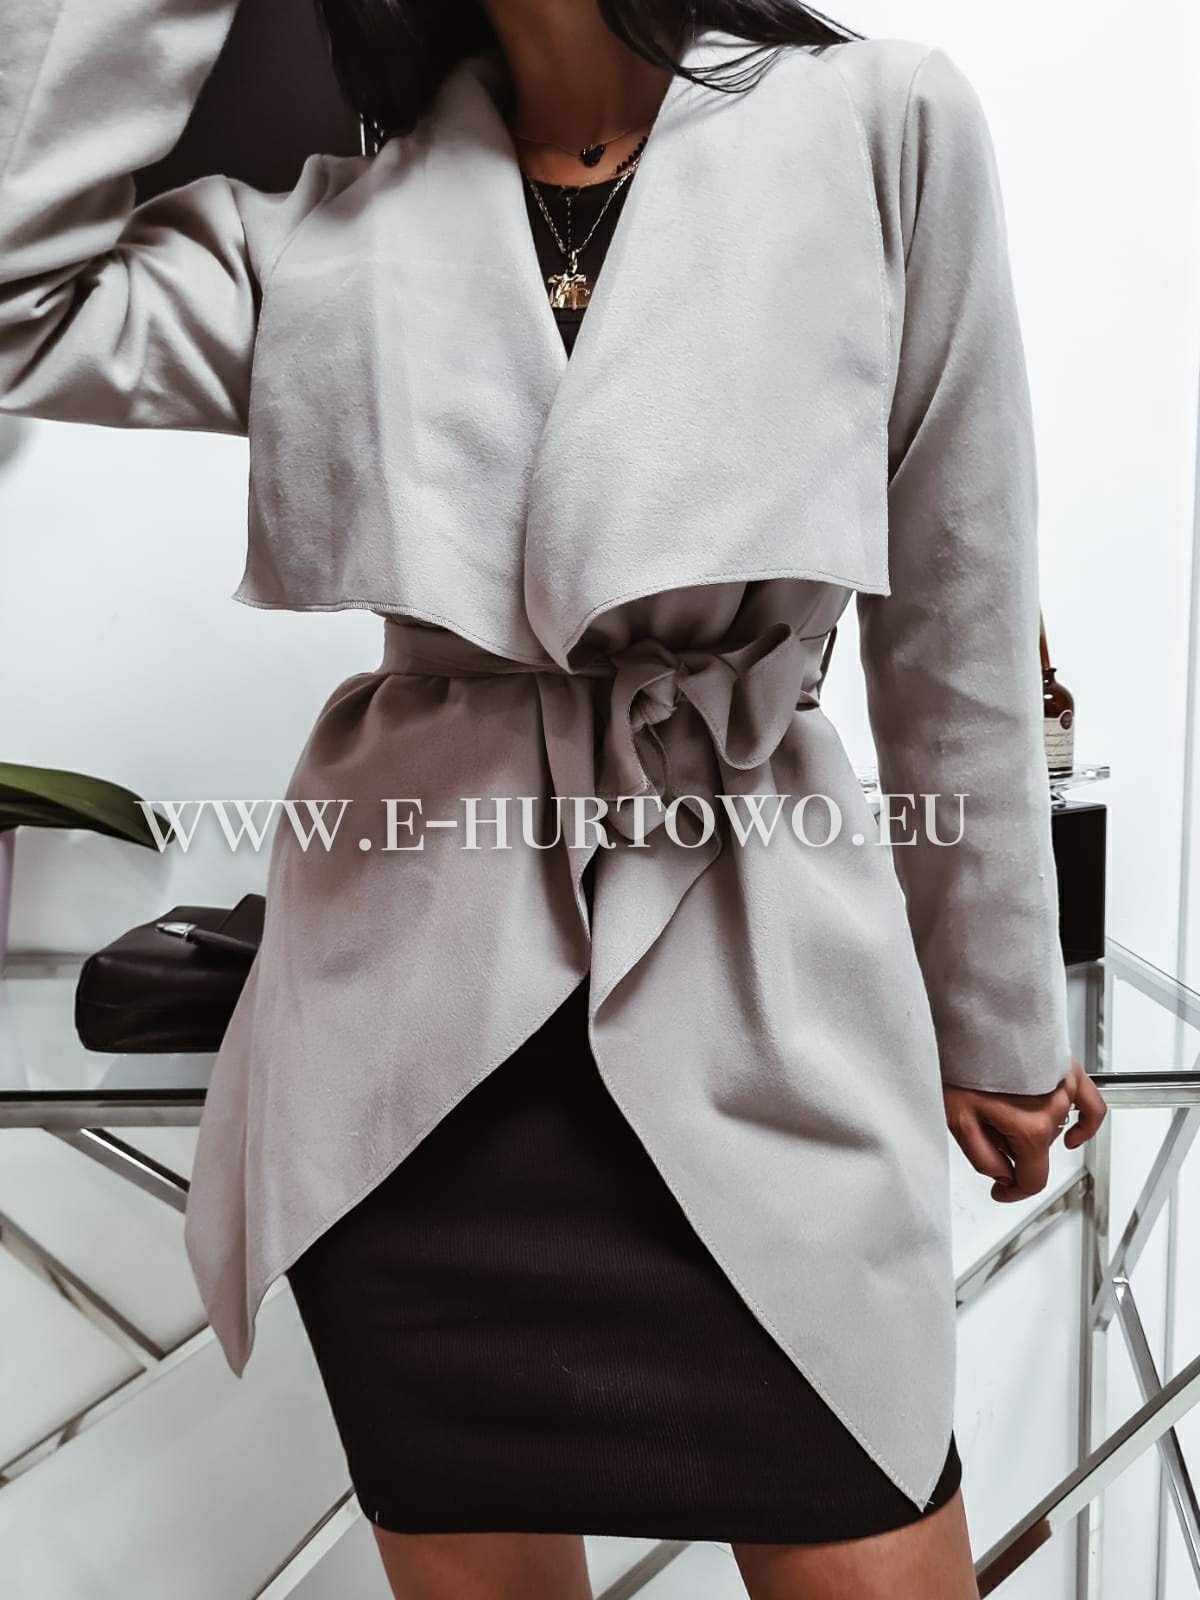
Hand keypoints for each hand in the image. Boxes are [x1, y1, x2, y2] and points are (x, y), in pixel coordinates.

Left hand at [943, 1058, 1107, 1202]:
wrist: (976, 1018)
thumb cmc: (966, 1059)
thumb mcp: (959, 1119)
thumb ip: (983, 1157)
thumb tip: (1002, 1174)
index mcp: (1030, 1128)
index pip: (1032, 1179)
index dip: (1012, 1191)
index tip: (1001, 1190)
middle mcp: (1054, 1110)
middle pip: (1037, 1151)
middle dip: (1011, 1149)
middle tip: (983, 1127)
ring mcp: (1064, 1090)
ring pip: (1054, 1128)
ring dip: (1033, 1129)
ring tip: (1002, 1108)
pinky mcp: (1068, 1070)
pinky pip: (1092, 1104)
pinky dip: (1086, 1123)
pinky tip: (1075, 1135)